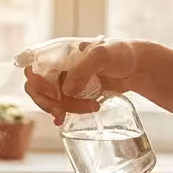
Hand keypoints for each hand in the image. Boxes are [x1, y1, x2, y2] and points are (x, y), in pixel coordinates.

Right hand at [23, 38, 137, 125]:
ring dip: (65, 108)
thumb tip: (66, 90)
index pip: (35, 67)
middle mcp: (58, 67)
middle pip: (38, 87)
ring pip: (51, 100)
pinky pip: (60, 106)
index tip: (55, 93)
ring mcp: (65, 82)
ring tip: (92, 107)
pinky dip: (61, 114)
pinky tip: (63, 120)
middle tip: (62, 110)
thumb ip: (83, 70)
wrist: (136, 67)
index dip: (38, 82)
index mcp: (59, 53)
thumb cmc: (120, 53)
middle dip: (48, 101)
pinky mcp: (74, 95)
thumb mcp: (101, 55)